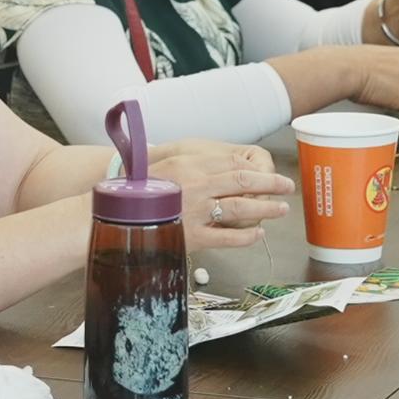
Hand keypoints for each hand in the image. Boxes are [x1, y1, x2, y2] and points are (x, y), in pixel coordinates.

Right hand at [148, 141, 293, 250]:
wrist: (112, 216)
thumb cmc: (135, 192)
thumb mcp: (160, 166)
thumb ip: (189, 164)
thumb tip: (219, 166)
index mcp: (188, 164)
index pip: (232, 162)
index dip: (255, 168)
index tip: (267, 172)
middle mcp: (195, 185)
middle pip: (244, 180)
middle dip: (270, 183)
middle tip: (286, 186)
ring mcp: (196, 211)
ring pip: (242, 207)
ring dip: (266, 207)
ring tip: (281, 208)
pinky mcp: (194, 236)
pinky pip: (228, 237)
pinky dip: (247, 236)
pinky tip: (258, 234)